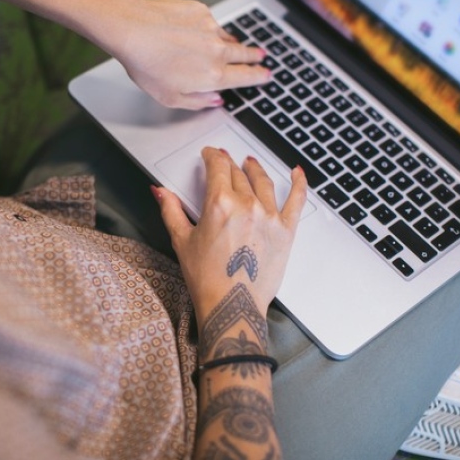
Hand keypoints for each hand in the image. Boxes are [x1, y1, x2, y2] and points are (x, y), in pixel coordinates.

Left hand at [108, 0, 269, 109]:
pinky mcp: (200, 10)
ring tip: (231, 46)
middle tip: (260, 57)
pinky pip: (210, 22)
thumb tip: (214, 100)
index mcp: (213, 76)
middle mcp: (217, 51)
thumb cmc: (147, 64)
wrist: (134, 29)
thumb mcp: (170, 98)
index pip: (246, 78)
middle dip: (253, 57)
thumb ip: (197, 102)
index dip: (258, 77)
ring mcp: (210, 28)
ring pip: (228, 37)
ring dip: (232, 43)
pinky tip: (194, 31)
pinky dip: (207, 28)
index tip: (265, 76)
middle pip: (243, 54)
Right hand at [153, 148, 306, 323]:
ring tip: (250, 164)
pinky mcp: (286, 231)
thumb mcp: (182, 241)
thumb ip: (171, 210)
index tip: (210, 155)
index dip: (212, 156)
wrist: (233, 305)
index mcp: (219, 204)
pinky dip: (298, 183)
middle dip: (229, 164)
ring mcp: (269, 217)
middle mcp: (246, 205)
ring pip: (263, 182)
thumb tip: (161, 192)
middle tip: (224, 162)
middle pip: (238, 174)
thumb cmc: (207, 279)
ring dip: (254, 169)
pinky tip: (296, 172)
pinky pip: (296, 199)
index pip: (217, 167)